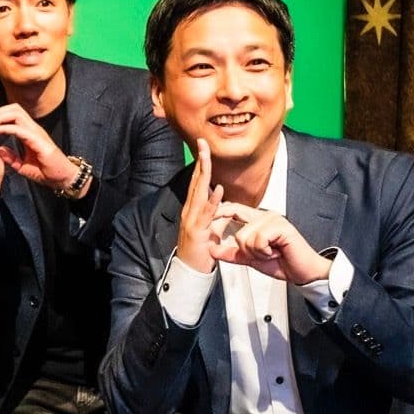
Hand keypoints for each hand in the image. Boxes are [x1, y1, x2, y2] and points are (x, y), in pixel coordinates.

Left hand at [0, 104, 81, 190]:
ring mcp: (36, 132)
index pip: (12, 115)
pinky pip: (20, 129)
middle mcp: (32, 128)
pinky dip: (6, 128)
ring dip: (0, 117)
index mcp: (29, 132)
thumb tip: (0, 150)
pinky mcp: (39, 140)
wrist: (62, 178)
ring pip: (16, 113)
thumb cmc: (46, 171)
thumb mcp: (22, 165)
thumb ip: (11, 157)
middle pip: (13, 108)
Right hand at [175, 139, 223, 273]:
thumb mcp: (210, 228)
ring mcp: (192, 220)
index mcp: (193, 208)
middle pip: (196, 181)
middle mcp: (189, 210)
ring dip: (203, 174)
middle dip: (200, 161)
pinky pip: (206, 214)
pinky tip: (217, 190)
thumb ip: (216, 214)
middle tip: (203, 142)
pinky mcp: (197, 231)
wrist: (190, 271)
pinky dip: (212, 201)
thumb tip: (224, 204)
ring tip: (207, 157)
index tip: (204, 147)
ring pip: (198, 192)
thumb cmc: (200, 251)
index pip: (197, 181)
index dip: (201, 163)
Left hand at [210, 202, 332, 284]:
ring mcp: (273, 219)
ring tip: (271, 253)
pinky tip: (276, 252)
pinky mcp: (280, 226)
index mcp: (258, 220)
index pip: (233, 209)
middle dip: (246, 249)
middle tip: (263, 254)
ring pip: (244, 236)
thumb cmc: (282, 263)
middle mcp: (265, 216)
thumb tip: (212, 250)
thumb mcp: (250, 258)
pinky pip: (258, 239)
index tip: (209, 215)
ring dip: (256, 252)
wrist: (302, 272)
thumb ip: (232, 253)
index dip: (220, 212)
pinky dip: (264, 251)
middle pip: (236, 228)